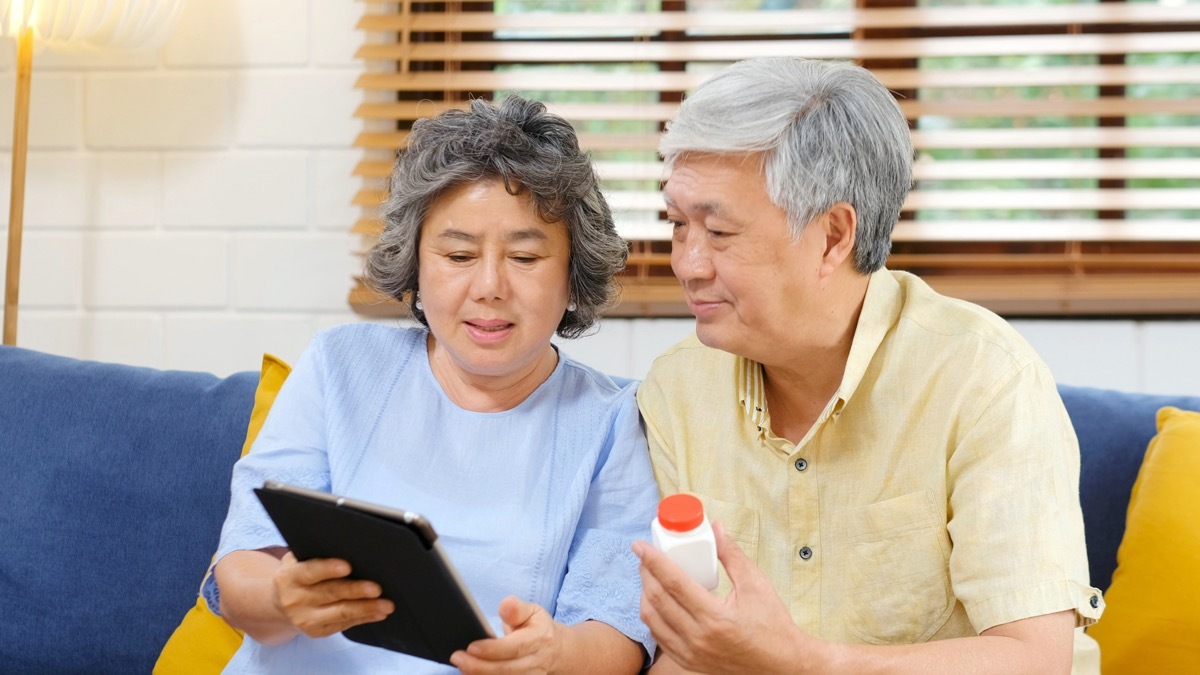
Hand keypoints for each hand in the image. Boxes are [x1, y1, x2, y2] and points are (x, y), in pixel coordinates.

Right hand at [271, 551, 393, 637]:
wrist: (281, 600)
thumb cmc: (299, 573)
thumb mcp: (299, 560)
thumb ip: (317, 553)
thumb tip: (351, 544)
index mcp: (290, 577)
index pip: (310, 571)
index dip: (329, 569)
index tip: (348, 566)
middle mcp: (295, 599)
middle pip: (330, 593)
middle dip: (355, 591)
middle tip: (377, 588)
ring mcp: (304, 619)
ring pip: (340, 613)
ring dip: (366, 609)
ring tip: (386, 605)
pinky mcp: (316, 631)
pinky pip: (344, 625)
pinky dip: (364, 618)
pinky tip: (379, 613)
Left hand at [450, 596, 563, 673]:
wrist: (555, 651)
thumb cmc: (537, 628)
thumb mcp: (532, 612)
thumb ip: (517, 609)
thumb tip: (506, 604)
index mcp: (540, 639)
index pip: (515, 647)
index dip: (492, 649)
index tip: (471, 646)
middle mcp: (537, 661)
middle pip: (507, 669)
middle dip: (479, 666)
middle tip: (457, 658)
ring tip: (461, 666)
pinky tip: (472, 674)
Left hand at [634, 522, 822, 674]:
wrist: (781, 665)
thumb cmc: (773, 625)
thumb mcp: (756, 584)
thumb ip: (732, 554)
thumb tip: (716, 528)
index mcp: (716, 618)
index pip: (674, 583)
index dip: (653, 560)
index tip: (640, 545)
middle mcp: (699, 638)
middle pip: (657, 600)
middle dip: (645, 573)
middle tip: (645, 556)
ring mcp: (691, 654)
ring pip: (652, 620)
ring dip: (645, 595)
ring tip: (649, 576)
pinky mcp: (689, 663)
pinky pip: (659, 637)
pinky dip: (652, 616)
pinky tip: (656, 601)